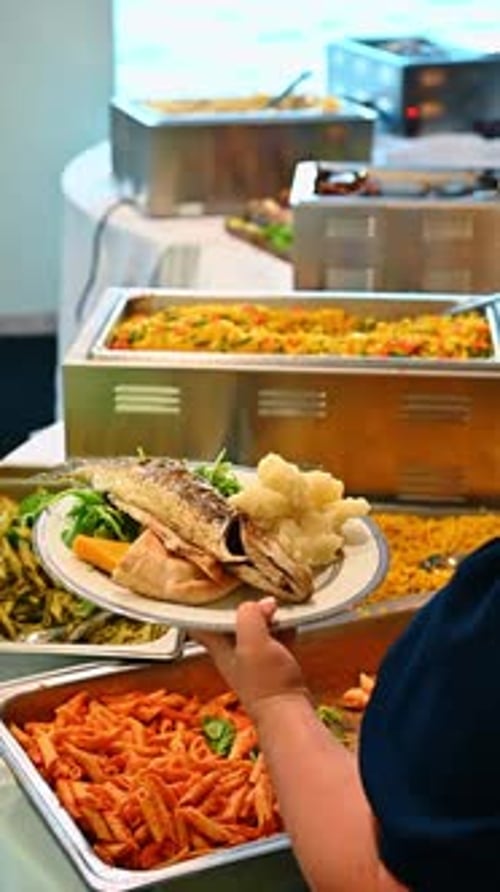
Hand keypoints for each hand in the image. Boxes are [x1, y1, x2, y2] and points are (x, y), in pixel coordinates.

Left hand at [192, 597, 309, 720]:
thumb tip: (259, 603)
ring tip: (274, 604)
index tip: (206, 590)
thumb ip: (250, 617)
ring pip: (253, 628)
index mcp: (219, 647)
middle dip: (240, 606)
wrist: (289, 715)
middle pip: (229, 622)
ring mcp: (252, 660)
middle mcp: (232, 653)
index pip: (199, 625)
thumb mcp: (253, 642)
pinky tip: (290, 623)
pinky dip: (280, 628)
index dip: (200, 606)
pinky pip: (273, 639)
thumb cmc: (266, 685)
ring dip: (263, 615)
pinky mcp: (271, 666)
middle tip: (251, 592)